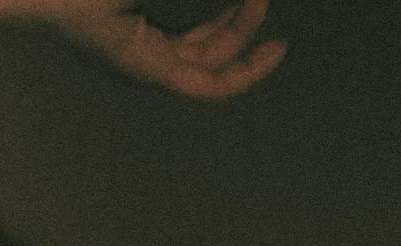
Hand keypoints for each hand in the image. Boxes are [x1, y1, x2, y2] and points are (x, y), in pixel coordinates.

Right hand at [12, 0, 286, 99]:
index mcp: (144, 60)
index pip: (209, 84)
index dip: (249, 71)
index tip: (280, 46)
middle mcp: (140, 59)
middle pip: (207, 60)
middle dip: (242, 30)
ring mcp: (129, 45)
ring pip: (191, 45)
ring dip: (223, 23)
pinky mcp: (120, 28)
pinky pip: (172, 32)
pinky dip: (197, 18)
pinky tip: (210, 2)